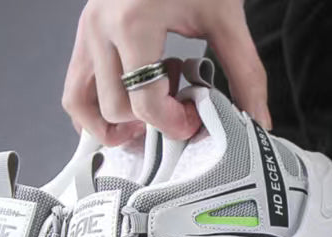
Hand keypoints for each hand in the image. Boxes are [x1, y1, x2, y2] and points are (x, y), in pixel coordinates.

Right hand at [62, 0, 270, 145]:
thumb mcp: (224, 16)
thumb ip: (245, 72)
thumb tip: (258, 121)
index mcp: (133, 21)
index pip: (144, 102)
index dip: (173, 124)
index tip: (193, 119)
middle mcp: (100, 27)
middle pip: (116, 108)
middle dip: (149, 122)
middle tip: (177, 106)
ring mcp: (86, 32)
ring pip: (80, 105)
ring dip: (114, 122)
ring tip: (146, 115)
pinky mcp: (83, 36)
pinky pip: (73, 90)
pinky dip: (93, 111)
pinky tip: (126, 110)